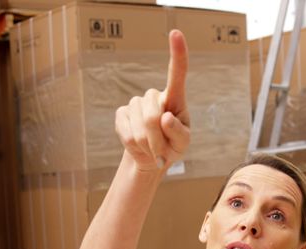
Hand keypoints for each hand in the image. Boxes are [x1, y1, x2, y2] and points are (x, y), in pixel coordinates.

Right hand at [114, 29, 190, 172]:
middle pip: (152, 115)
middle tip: (162, 153)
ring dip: (148, 145)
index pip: (177, 73)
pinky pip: (127, 133)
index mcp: (175, 98)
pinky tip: (140, 146)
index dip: (177, 53)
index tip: (176, 33)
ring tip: (153, 149)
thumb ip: (179, 133)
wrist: (151, 157)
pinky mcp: (121, 114)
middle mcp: (155, 97)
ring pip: (139, 127)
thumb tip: (165, 118)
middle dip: (157, 140)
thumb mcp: (183, 144)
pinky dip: (135, 146)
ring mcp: (136, 104)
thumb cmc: (173, 147)